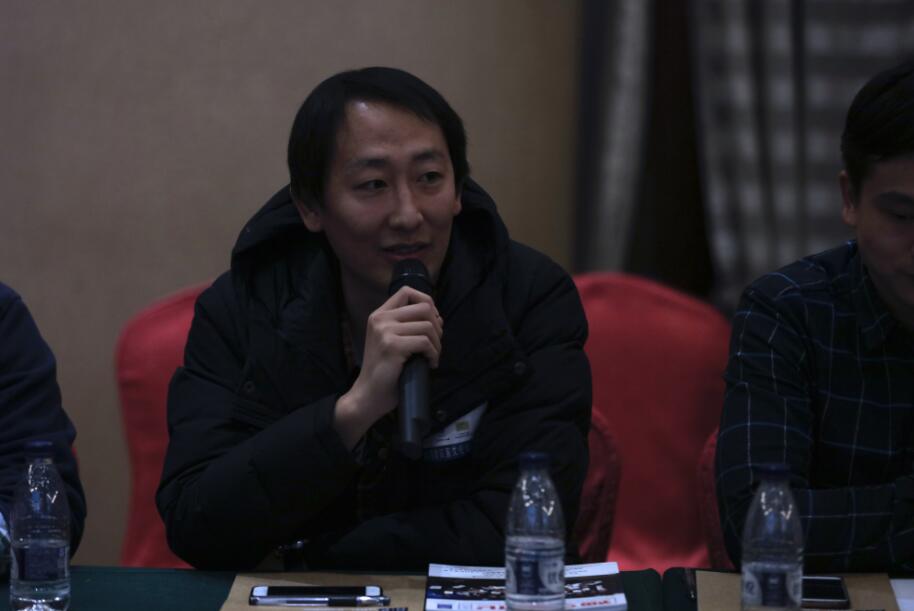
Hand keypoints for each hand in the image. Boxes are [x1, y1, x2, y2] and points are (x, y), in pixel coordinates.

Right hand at [333, 286, 442, 448]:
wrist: (368, 395)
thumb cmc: (384, 371)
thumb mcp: (392, 341)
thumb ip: (408, 325)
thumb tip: (438, 317)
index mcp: (379, 315)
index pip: (407, 292)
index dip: (426, 303)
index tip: (432, 322)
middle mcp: (380, 319)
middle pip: (424, 307)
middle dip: (437, 326)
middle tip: (435, 345)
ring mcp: (385, 331)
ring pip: (428, 326)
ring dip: (437, 344)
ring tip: (432, 356)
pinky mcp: (393, 346)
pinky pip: (425, 342)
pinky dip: (434, 354)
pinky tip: (430, 364)